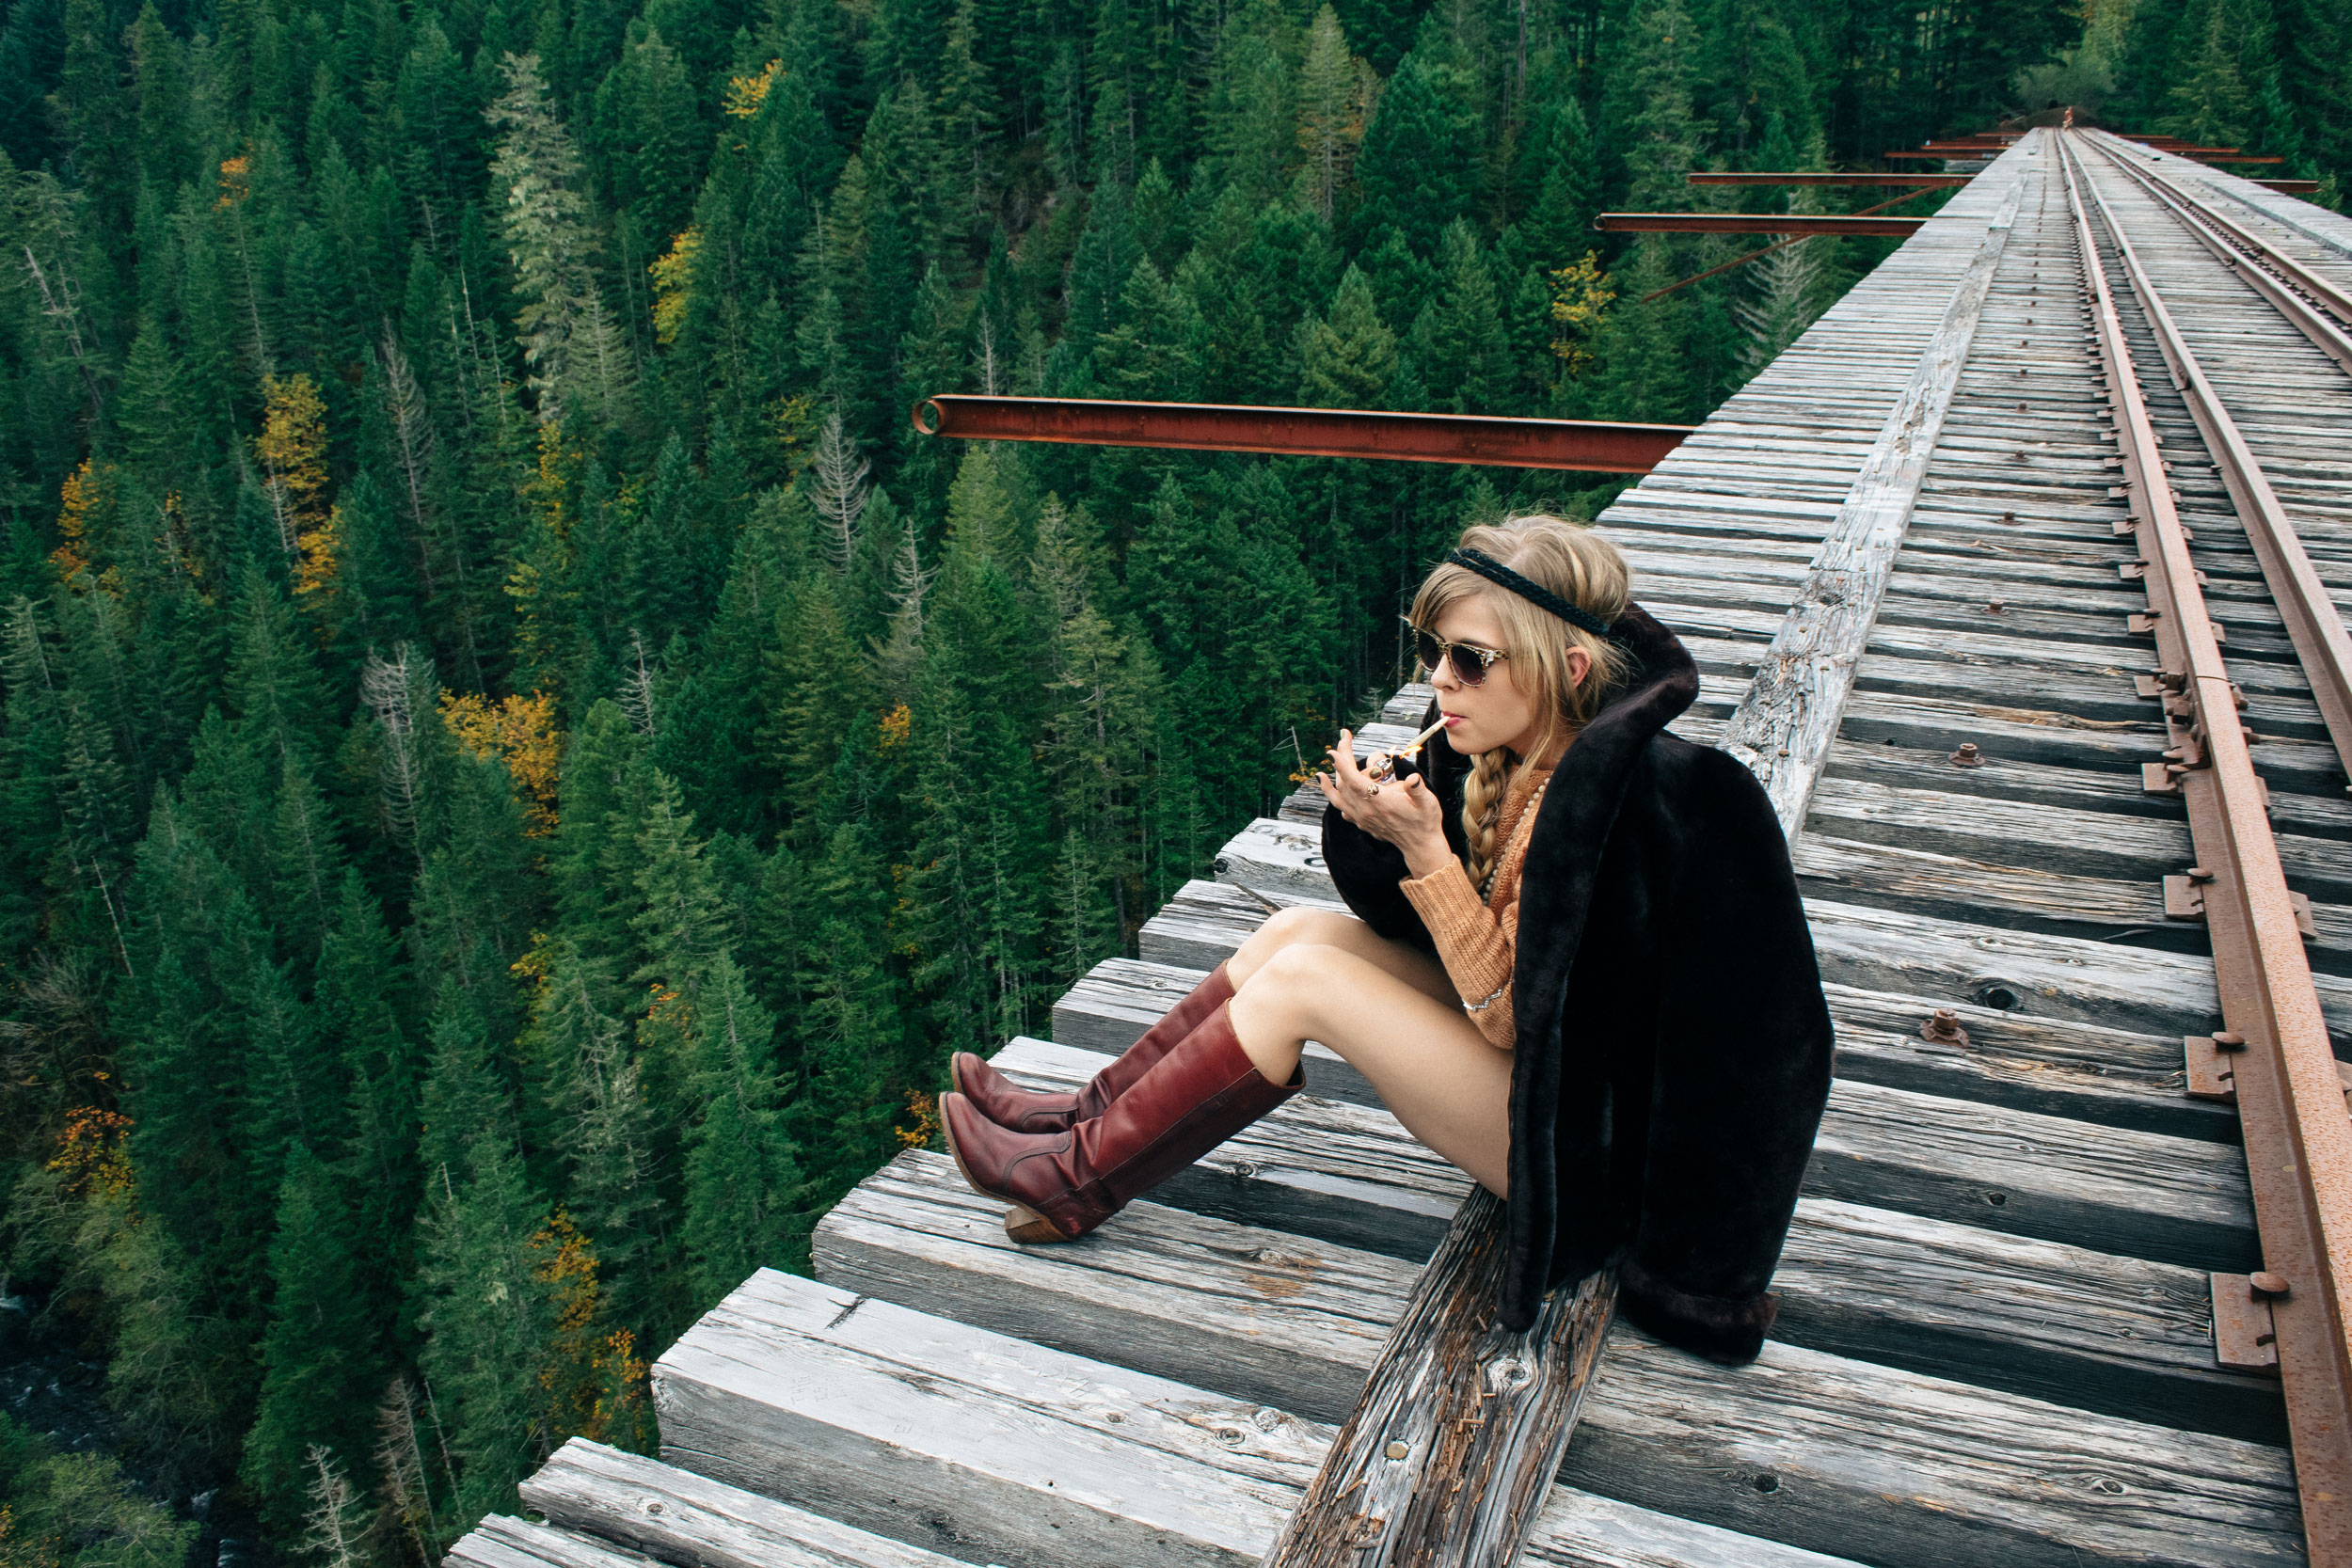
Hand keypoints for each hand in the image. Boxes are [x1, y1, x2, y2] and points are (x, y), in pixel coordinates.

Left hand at [1314, 729, 1449, 874]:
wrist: (1420, 845)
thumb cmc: (1425, 820)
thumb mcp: (1427, 802)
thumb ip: (1417, 789)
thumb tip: (1412, 779)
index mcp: (1380, 802)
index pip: (1355, 780)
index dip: (1343, 765)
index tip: (1334, 750)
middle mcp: (1366, 810)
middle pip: (1345, 782)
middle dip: (1341, 760)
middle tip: (1343, 740)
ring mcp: (1362, 817)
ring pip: (1338, 797)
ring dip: (1329, 782)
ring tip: (1321, 771)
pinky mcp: (1362, 822)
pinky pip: (1342, 807)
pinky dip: (1333, 796)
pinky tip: (1329, 788)